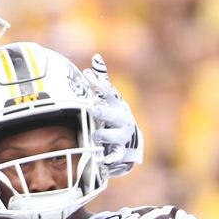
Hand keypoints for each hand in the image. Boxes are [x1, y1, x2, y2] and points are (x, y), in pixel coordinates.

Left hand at [83, 53, 141, 177]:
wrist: (132, 140)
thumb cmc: (116, 116)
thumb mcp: (112, 99)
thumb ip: (103, 80)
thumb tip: (96, 57)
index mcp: (117, 106)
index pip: (108, 92)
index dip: (98, 83)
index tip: (86, 74)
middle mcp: (121, 121)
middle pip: (112, 116)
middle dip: (103, 113)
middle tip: (93, 109)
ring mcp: (122, 138)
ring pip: (114, 138)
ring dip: (105, 136)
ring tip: (95, 135)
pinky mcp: (121, 155)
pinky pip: (115, 159)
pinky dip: (109, 161)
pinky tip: (101, 161)